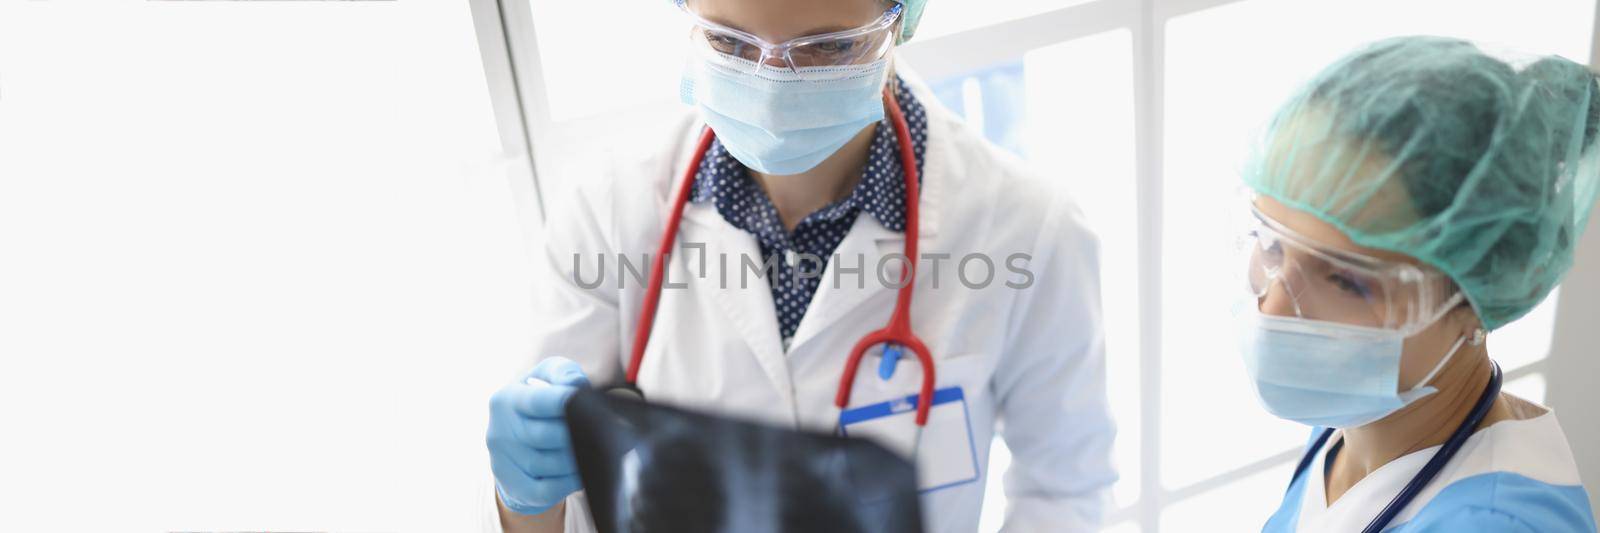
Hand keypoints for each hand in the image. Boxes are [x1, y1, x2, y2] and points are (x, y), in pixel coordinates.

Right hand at [487, 357, 590, 514]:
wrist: (516, 439)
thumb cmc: (541, 402)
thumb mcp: (547, 378)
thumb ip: (563, 373)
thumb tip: (576, 384)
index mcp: (507, 399)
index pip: (537, 401)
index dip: (564, 403)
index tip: (586, 403)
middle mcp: (500, 431)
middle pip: (545, 436)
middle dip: (577, 434)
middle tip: (605, 432)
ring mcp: (503, 462)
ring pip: (547, 465)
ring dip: (577, 459)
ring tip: (600, 451)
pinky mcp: (515, 487)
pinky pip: (546, 491)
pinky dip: (569, 482)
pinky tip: (584, 472)